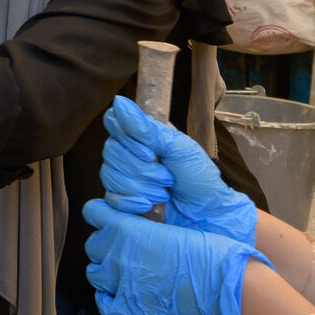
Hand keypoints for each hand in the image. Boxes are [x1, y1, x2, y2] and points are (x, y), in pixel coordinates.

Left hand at [81, 198, 252, 314]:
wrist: (220, 285)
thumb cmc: (207, 252)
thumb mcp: (173, 225)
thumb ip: (146, 225)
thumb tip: (139, 226)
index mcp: (127, 227)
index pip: (92, 212)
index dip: (101, 215)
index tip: (109, 220)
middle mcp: (117, 253)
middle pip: (93, 245)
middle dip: (106, 247)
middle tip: (125, 251)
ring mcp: (120, 283)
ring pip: (94, 274)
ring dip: (107, 273)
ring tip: (125, 274)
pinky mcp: (128, 309)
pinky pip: (103, 304)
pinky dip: (109, 300)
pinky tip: (122, 296)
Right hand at [100, 95, 257, 247]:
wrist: (205, 212)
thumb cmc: (198, 176)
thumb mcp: (178, 147)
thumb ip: (147, 128)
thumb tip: (119, 101)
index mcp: (142, 134)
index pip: (113, 123)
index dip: (128, 139)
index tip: (151, 153)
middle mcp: (129, 152)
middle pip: (110, 152)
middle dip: (142, 170)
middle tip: (168, 177)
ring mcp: (123, 176)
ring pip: (109, 175)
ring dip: (141, 187)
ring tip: (164, 192)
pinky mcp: (122, 199)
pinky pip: (110, 198)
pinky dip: (131, 202)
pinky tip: (149, 205)